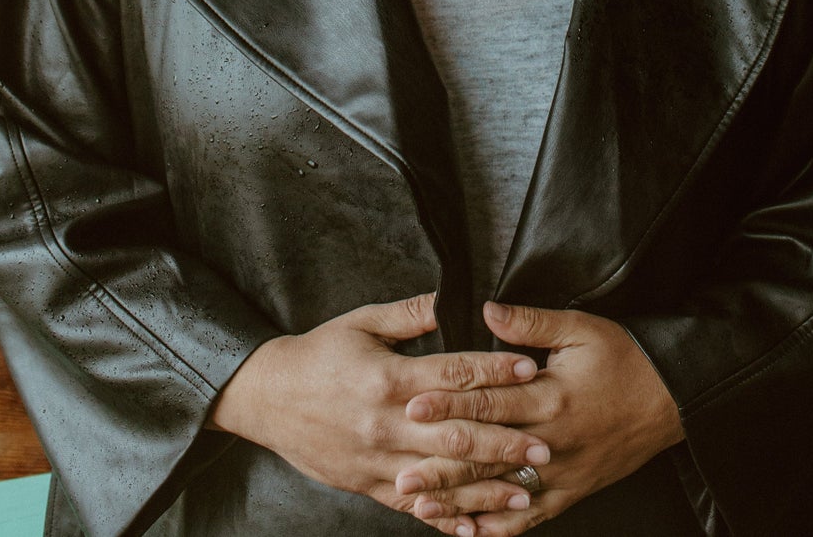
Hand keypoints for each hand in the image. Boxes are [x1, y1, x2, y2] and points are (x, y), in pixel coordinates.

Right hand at [208, 293, 551, 534]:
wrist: (267, 396)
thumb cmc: (319, 353)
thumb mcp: (362, 322)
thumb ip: (411, 314)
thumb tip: (452, 297)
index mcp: (387, 378)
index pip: (452, 375)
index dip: (494, 371)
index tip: (530, 369)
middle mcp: (386, 423)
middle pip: (455, 435)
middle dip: (504, 440)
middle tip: (545, 443)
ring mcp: (378, 460)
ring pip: (442, 478)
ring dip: (487, 486)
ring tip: (526, 487)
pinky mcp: (368, 485)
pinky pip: (414, 507)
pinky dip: (447, 518)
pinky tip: (477, 527)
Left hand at [395, 301, 684, 533]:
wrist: (670, 399)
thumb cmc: (624, 357)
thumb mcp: (581, 327)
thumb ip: (531, 322)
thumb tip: (488, 309)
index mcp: (552, 397)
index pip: (490, 403)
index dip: (449, 404)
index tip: (412, 406)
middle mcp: (552, 442)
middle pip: (487, 456)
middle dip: (440, 465)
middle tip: (399, 473)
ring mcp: (561, 474)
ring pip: (501, 494)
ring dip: (458, 502)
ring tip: (419, 506)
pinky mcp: (570, 492)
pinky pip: (528, 518)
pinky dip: (496, 528)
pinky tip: (466, 532)